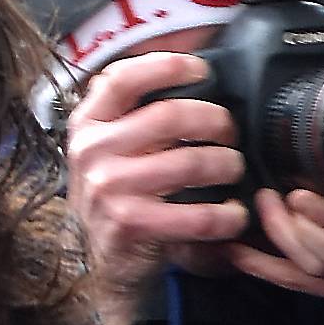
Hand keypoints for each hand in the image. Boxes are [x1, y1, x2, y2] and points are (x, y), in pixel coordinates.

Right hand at [63, 49, 252, 324]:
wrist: (101, 259)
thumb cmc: (119, 192)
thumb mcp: (111, 146)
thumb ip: (133, 111)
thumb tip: (183, 65)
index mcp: (88, 123)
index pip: (122, 78)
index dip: (167, 66)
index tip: (202, 70)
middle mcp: (92, 151)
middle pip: (170, 116)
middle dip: (215, 121)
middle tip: (230, 134)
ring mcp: (108, 188)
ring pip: (190, 163)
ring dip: (226, 165)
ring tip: (234, 169)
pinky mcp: (131, 224)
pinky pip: (197, 215)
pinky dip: (227, 215)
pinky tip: (235, 214)